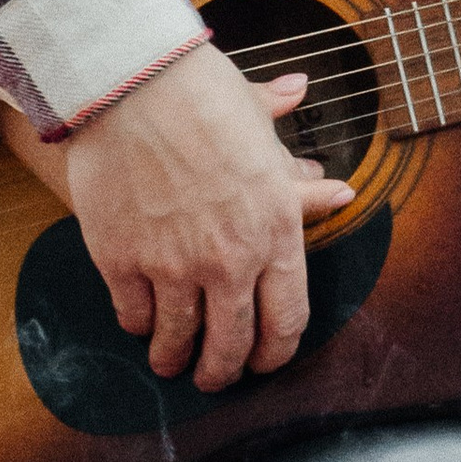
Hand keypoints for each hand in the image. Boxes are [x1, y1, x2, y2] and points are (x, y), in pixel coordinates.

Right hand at [3, 44, 353, 392]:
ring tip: (170, 364)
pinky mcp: (122, 261)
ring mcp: (174, 265)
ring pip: (178, 341)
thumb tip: (337, 188)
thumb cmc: (202, 97)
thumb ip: (293, 178)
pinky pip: (134, 315)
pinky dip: (138, 324)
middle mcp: (230, 259)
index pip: (286, 320)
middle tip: (214, 378)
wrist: (133, 83)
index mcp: (275, 231)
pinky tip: (140, 322)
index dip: (275, 354)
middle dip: (223, 373)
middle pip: (232, 346)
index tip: (263, 363)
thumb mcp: (262, 137)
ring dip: (174, 360)